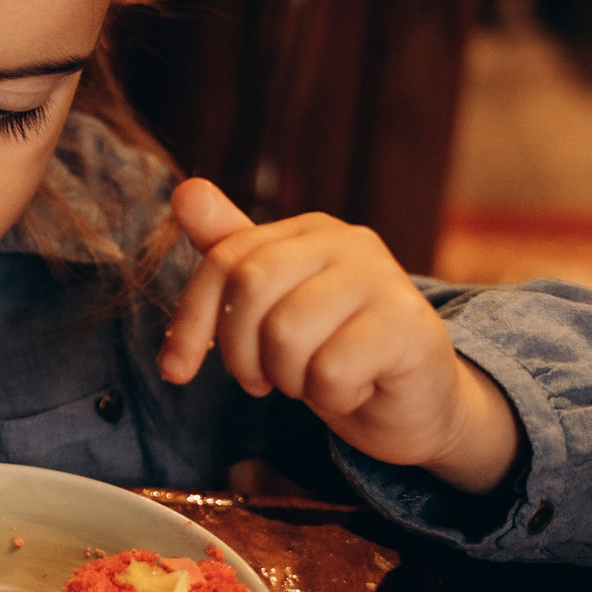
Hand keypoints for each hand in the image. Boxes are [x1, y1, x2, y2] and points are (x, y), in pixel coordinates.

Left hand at [156, 178, 517, 493]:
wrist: (416, 402)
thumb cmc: (334, 350)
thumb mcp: (273, 304)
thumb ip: (230, 253)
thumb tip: (185, 189)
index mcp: (308, 231)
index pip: (224, 262)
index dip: (190, 321)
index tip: (175, 371)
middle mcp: (349, 242)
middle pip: (249, 289)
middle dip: (241, 353)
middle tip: (264, 380)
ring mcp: (384, 279)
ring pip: (286, 335)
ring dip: (289, 379)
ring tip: (315, 380)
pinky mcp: (409, 327)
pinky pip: (330, 372)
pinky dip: (330, 397)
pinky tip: (354, 389)